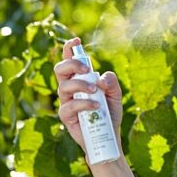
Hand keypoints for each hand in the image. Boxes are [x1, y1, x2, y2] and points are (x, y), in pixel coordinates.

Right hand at [54, 37, 122, 151]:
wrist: (109, 135)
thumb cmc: (109, 112)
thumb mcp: (116, 94)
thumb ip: (111, 82)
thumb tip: (101, 78)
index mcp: (80, 79)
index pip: (70, 60)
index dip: (69, 49)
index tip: (76, 41)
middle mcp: (70, 88)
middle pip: (61, 69)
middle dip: (72, 64)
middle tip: (88, 69)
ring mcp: (66, 101)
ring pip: (64, 86)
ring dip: (81, 85)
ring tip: (96, 91)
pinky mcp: (66, 116)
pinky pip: (69, 106)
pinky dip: (84, 103)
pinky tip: (96, 105)